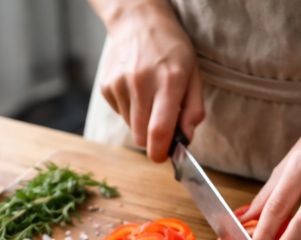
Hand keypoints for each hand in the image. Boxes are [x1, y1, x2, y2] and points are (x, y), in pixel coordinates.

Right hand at [98, 0, 204, 161]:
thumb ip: (194, 109)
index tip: (162, 157)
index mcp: (169, 81)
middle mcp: (141, 83)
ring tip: (149, 97)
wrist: (138, 21)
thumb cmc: (171, 49)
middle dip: (152, 139)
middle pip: (141, 136)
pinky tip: (136, 89)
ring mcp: (120, 84)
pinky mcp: (106, 86)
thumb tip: (187, 139)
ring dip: (141, 122)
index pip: (159, 130)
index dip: (160, 152)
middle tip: (162, 124)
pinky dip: (130, 110)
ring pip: (130, 127)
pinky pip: (120, 114)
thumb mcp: (194, 74)